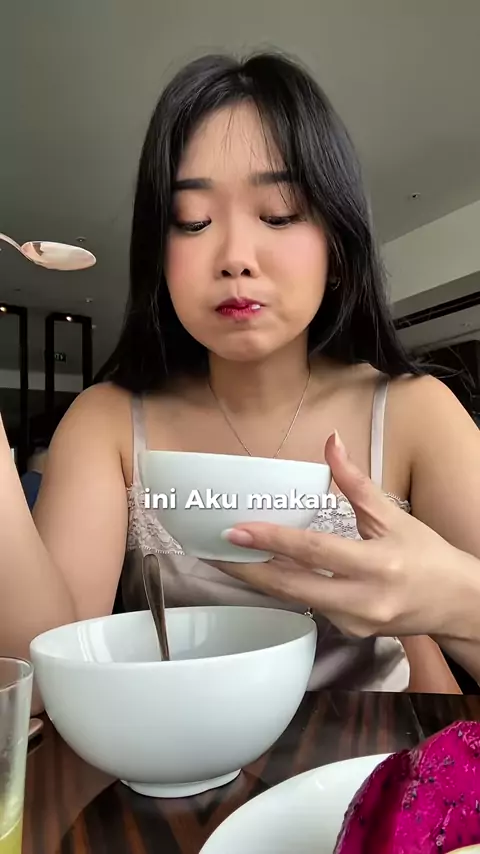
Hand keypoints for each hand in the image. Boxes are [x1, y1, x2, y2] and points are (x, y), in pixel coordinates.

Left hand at [222, 431, 476, 639]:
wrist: (455, 604)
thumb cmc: (426, 555)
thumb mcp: (393, 515)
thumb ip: (356, 482)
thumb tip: (331, 442)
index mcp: (378, 565)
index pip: (314, 551)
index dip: (272, 540)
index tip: (236, 530)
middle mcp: (363, 600)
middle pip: (292, 585)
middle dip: (247, 569)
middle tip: (212, 550)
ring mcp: (355, 622)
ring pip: (295, 599)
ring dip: (259, 579)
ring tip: (226, 559)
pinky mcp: (350, 633)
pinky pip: (308, 606)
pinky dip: (283, 588)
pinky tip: (261, 572)